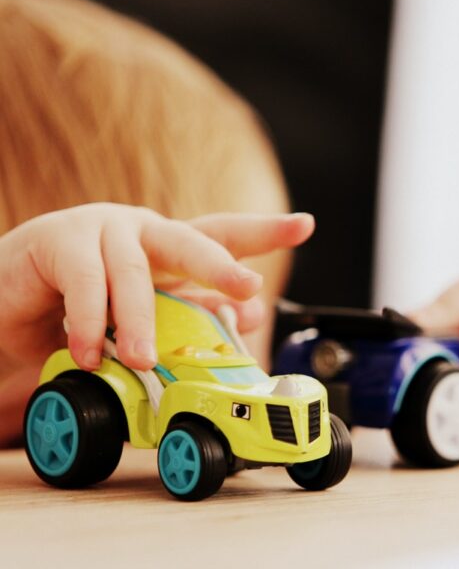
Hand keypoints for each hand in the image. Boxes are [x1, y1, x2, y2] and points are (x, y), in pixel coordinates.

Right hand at [0, 204, 313, 375]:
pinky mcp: (59, 240)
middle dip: (220, 265)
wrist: (10, 306)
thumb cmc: (82, 310)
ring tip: (141, 359)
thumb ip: (188, 314)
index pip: (221, 233)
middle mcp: (141, 231)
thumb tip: (244, 317)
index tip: (305, 224)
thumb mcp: (141, 318)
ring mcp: (101, 230)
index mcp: (166, 247)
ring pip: (135, 272)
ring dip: (140, 321)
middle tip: (246, 287)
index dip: (263, 230)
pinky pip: (84, 283)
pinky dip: (89, 322)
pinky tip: (89, 352)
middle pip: (190, 240)